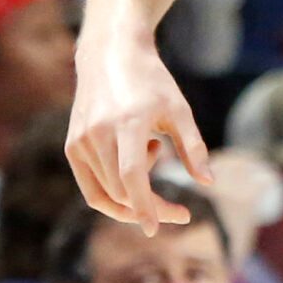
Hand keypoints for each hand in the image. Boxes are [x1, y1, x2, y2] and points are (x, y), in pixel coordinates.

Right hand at [66, 28, 208, 233]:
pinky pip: (92, 187)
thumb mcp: (180, 110)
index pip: (131, 177)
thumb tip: (209, 183)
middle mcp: (98, 134)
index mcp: (127, 123)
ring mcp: (80, 141)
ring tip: (153, 149)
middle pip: (121, 191)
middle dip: (150, 209)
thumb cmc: (151, 81)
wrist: (110, 54)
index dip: (144, 207)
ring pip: (106, 193)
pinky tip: (138, 165)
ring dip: (134, 195)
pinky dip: (114, 194)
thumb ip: (193, 148)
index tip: (155, 229)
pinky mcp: (72, 146)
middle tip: (180, 211)